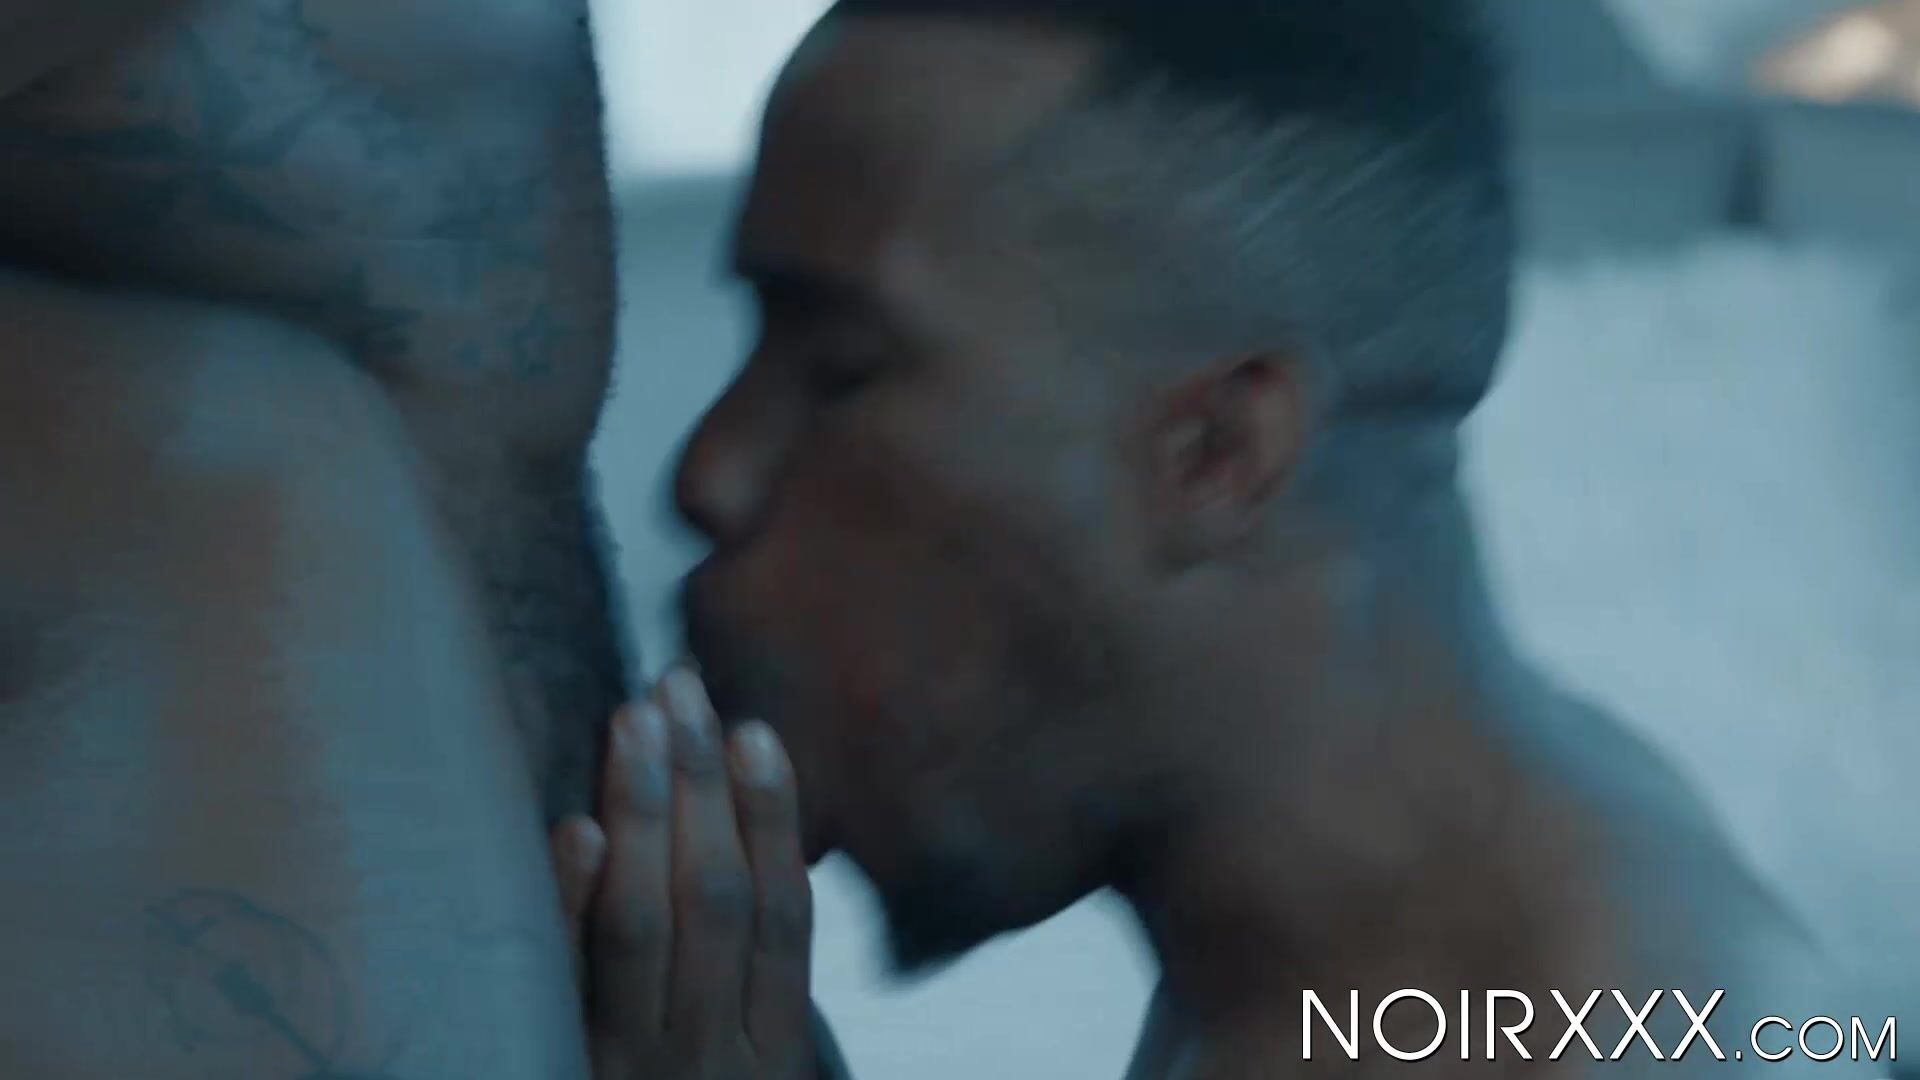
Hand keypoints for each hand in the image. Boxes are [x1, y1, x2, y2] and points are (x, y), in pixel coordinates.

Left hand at [550, 665, 816, 1078]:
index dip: (773, 817)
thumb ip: (745, 977)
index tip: (756, 729)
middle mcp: (712, 1058)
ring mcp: (636, 1070)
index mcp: (771, 1050)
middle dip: (701, 786)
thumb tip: (741, 838)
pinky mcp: (566, 1076)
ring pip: (650, 924)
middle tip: (680, 688)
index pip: (781, 913)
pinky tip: (575, 828)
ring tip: (637, 719)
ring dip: (646, 813)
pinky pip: (569, 984)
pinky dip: (573, 902)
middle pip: (715, 900)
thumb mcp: (745, 1064)